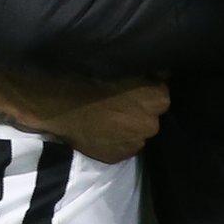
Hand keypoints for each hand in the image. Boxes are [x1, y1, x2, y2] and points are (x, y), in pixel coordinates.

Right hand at [8, 75, 169, 163]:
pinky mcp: (119, 157)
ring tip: (108, 118)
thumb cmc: (91, 78)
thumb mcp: (123, 66)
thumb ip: (147, 72)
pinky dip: (116, 140)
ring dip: (128, 127)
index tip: (133, 88)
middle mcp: (151, 123)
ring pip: (137, 133)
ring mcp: (136, 143)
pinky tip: (102, 131)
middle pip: (151, 116)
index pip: (162, 93)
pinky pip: (124, 147)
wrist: (60, 104)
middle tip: (119, 103)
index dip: (147, 91)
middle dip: (139, 111)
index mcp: (157, 98)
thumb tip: (163, 72)